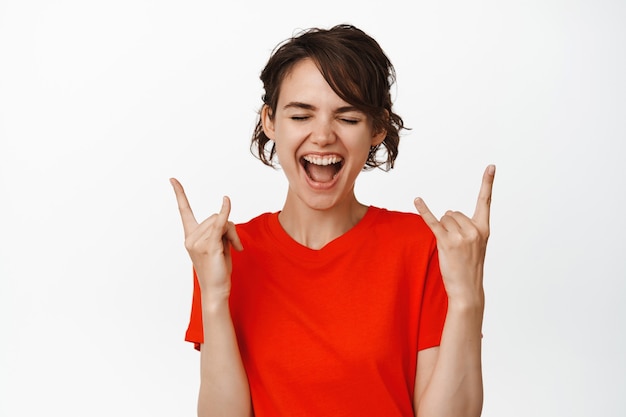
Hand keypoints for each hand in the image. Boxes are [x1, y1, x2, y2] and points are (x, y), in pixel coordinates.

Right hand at [170, 178, 242, 299]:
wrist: (216, 290)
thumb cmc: (218, 268)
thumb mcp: (218, 244)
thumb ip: (220, 228)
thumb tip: (225, 216)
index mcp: (190, 236)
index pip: (184, 211)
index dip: (179, 194)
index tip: (172, 179)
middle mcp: (190, 238)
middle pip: (214, 216)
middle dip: (228, 227)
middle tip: (233, 245)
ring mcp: (198, 243)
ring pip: (221, 222)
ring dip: (233, 233)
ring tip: (232, 249)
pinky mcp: (210, 246)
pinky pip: (220, 224)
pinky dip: (225, 211)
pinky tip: (226, 201)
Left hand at [414, 165, 494, 305]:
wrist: (467, 289)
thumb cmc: (469, 267)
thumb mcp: (475, 245)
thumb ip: (467, 227)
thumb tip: (448, 214)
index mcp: (484, 229)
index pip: (485, 201)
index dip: (488, 183)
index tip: (491, 166)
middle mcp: (474, 230)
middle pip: (453, 212)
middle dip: (450, 225)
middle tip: (455, 245)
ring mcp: (461, 236)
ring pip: (444, 218)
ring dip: (442, 230)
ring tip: (450, 248)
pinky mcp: (446, 242)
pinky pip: (433, 221)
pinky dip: (423, 210)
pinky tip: (417, 200)